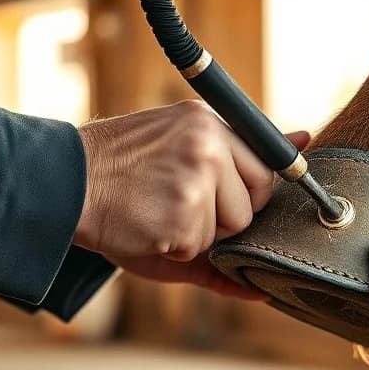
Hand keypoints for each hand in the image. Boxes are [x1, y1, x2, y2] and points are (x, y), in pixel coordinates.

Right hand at [73, 100, 309, 298]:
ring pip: (231, 228)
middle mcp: (207, 142)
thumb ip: (248, 151)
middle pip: (256, 200)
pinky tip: (145, 225)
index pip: (264, 165)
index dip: (246, 191)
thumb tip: (307, 140)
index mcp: (208, 121)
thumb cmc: (124, 174)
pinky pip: (198, 247)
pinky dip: (173, 248)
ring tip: (157, 211)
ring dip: (197, 234)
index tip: (226, 196)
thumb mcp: (185, 149)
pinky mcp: (181, 214)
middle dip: (227, 215)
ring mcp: (196, 178)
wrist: (61, 185)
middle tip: (179, 202)